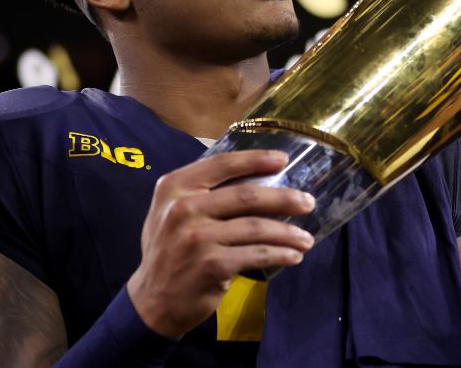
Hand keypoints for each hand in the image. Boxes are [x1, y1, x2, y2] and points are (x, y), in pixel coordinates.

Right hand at [126, 150, 315, 337]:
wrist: (152, 301)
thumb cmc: (170, 251)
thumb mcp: (171, 212)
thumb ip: (201, 192)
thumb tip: (254, 176)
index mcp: (175, 187)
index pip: (222, 164)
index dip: (256, 159)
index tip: (283, 160)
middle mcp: (183, 208)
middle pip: (246, 195)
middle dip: (284, 198)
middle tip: (308, 202)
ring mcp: (197, 237)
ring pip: (256, 227)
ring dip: (288, 233)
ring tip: (306, 238)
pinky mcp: (211, 264)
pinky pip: (256, 254)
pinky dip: (279, 254)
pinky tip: (292, 256)